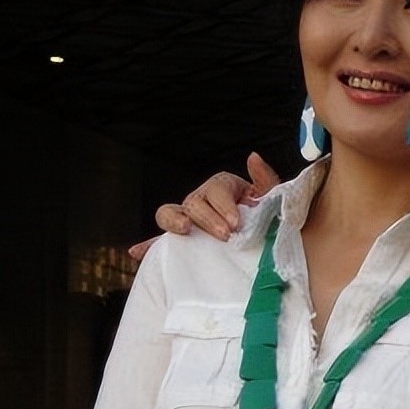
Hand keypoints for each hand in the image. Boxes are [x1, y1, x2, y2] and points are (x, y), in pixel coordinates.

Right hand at [127, 152, 280, 259]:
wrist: (269, 245)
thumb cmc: (269, 220)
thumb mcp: (272, 200)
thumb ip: (265, 179)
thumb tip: (252, 156)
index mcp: (223, 188)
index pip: (216, 188)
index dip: (224, 205)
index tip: (236, 223)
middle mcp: (202, 201)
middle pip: (193, 202)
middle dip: (208, 218)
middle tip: (225, 235)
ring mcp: (188, 220)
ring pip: (169, 213)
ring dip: (174, 222)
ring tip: (185, 231)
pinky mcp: (182, 242)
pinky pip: (160, 242)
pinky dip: (147, 245)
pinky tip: (137, 252)